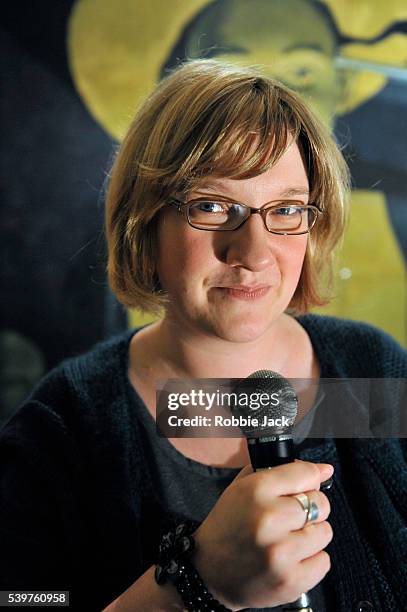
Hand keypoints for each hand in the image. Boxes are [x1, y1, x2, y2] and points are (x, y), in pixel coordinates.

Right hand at [192, 461, 332, 609]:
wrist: (208, 573)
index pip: (307, 474)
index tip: (303, 487)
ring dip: (311, 535)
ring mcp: (280, 551)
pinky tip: (290, 559)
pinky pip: (323, 561)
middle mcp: (268, 518)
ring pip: (325, 532)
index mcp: (256, 490)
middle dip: (310, 509)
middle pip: (321, 503)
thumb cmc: (228, 527)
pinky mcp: (290, 580)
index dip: (308, 480)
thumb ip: (282, 472)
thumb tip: (325, 469)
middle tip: (290, 518)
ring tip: (288, 539)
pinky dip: (311, 560)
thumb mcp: (242, 488)